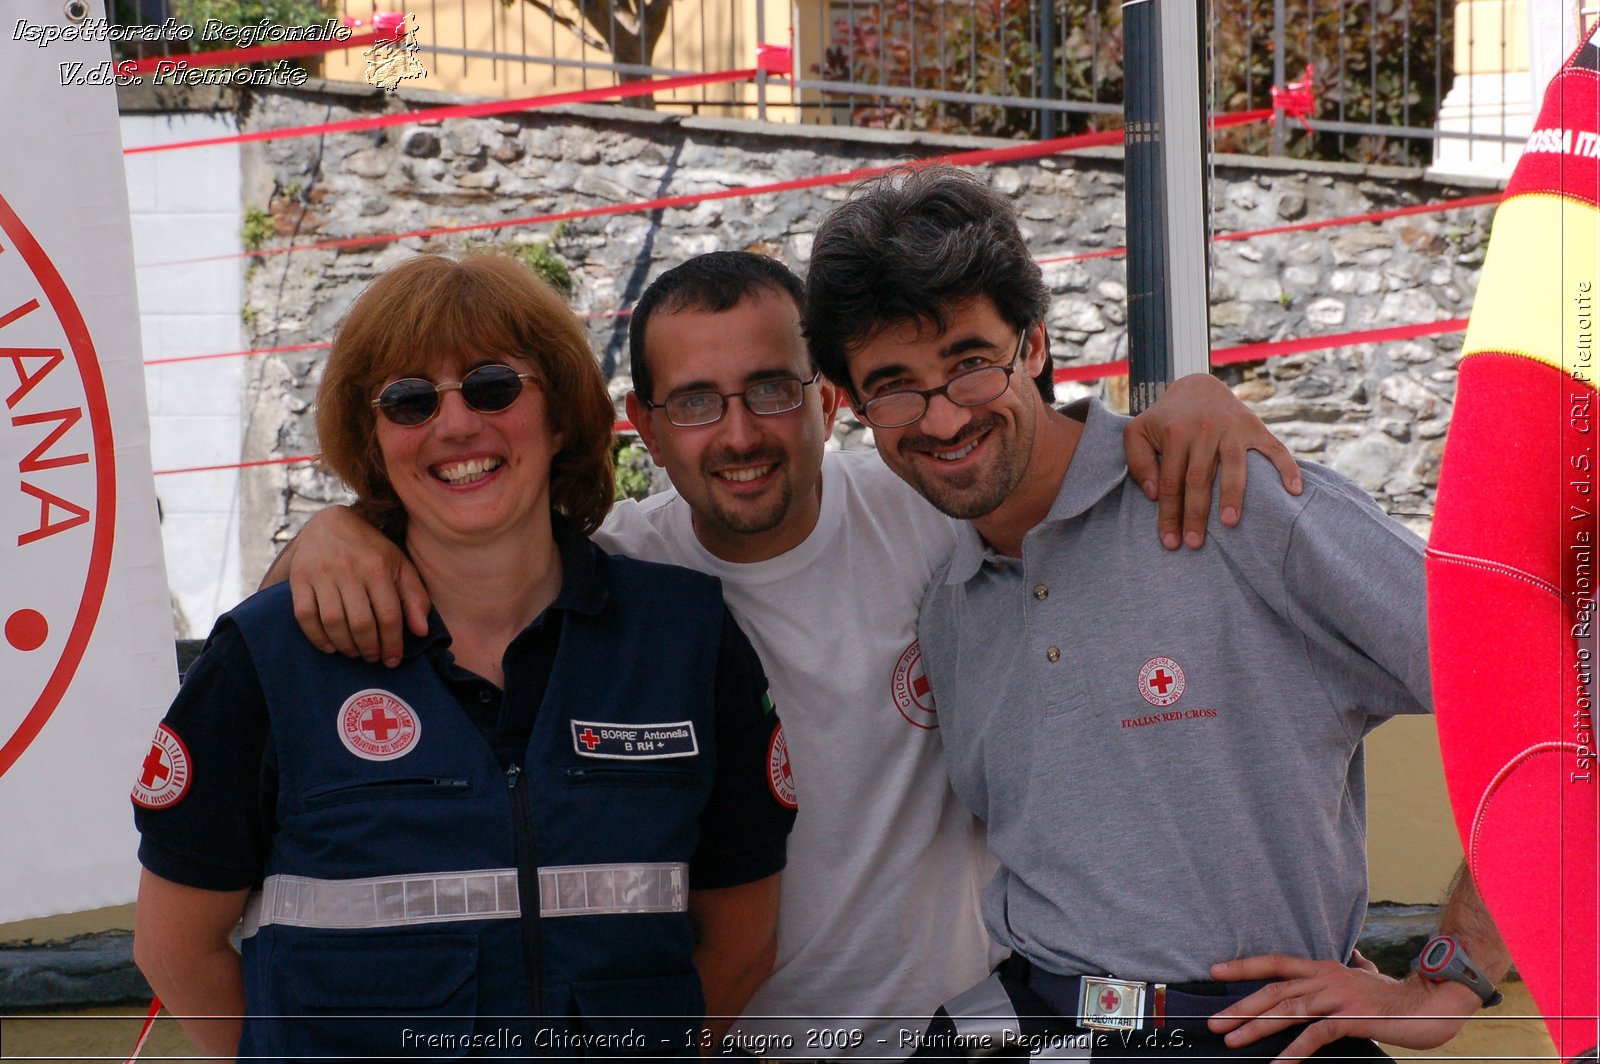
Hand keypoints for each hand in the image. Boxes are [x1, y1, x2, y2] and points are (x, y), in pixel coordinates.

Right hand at [285, 505, 429, 665]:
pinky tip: (330, 646)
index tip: (393, 659)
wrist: (330, 523)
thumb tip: (421, 632)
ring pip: (333, 621)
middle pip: (361, 622)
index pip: (389, 615)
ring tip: (354, 652)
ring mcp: (321, 574)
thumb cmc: (371, 550)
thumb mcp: (400, 566)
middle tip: (373, 658)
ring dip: (345, 645)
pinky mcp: (299, 578)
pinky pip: (304, 615)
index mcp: (377, 567)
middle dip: (369, 648)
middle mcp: (349, 569)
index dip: (392, 643)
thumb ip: (414, 597)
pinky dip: (316, 636)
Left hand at [1123, 373, 1301, 549]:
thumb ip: (1137, 462)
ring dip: (1233, 495)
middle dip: (1196, 514)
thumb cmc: (1165, 419)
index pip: (1170, 482)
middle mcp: (1205, 429)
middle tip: (1195, 543)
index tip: (1170, 542)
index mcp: (1175, 433)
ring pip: (1234, 466)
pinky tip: (1294, 491)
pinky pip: (1275, 449)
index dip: (1169, 514)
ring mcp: (1233, 429)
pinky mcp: (1255, 427)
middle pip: (1199, 479)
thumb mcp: (1137, 432)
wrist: (1197, 386)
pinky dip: (1287, 468)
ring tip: (1229, 523)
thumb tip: (1153, 494)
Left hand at [1208, 953, 1481, 1061]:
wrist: (1433, 1004)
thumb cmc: (1395, 996)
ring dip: (1258, 1027)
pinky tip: (1279, 1062)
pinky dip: (1295, 1049)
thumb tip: (1352, 957)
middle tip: (1215, 1022)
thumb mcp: (1365, 976)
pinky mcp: (1352, 1018)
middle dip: (1242, 1007)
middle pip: (1274, 990)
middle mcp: (1326, 977)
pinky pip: (1317, 1034)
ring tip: (1233, 1040)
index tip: (1214, 971)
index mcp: (1323, 967)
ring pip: (1289, 1010)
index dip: (1244, 966)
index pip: (1276, 963)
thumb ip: (1353, 967)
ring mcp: (1339, 996)